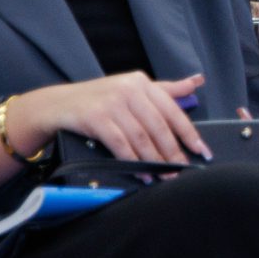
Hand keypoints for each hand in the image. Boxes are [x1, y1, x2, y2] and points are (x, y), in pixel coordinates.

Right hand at [25, 71, 209, 165]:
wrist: (57, 105)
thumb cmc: (99, 100)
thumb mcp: (132, 89)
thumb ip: (165, 89)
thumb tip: (197, 82)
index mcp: (141, 82)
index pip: (172, 110)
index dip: (188, 133)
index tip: (201, 151)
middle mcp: (128, 89)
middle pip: (158, 126)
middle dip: (172, 152)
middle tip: (182, 170)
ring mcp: (111, 103)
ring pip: (141, 137)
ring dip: (155, 160)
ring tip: (165, 176)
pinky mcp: (95, 118)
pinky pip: (121, 144)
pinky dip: (134, 161)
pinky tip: (143, 173)